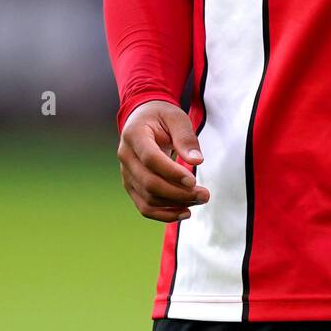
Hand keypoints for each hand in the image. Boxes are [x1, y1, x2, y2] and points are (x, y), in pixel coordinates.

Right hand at [117, 99, 209, 221]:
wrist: (143, 119)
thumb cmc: (161, 117)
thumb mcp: (176, 117)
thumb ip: (186, 137)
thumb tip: (196, 160)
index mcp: (134, 135)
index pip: (150, 159)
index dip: (171, 172)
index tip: (193, 180)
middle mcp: (125, 156)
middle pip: (149, 183)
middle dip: (178, 193)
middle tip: (204, 194)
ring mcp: (126, 173)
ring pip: (148, 198)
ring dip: (175, 204)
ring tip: (200, 200)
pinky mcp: (132, 186)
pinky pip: (144, 206)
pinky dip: (164, 214)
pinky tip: (184, 212)